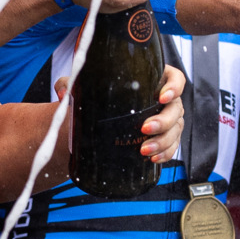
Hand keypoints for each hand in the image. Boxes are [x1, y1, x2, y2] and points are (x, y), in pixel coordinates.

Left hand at [54, 65, 186, 163]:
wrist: (98, 118)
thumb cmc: (98, 96)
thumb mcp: (84, 87)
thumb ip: (71, 83)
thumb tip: (63, 91)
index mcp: (154, 79)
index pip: (175, 78)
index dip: (174, 87)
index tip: (161, 97)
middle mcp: (164, 100)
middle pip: (176, 108)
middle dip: (164, 121)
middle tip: (144, 128)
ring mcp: (167, 120)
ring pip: (176, 130)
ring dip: (164, 142)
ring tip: (144, 151)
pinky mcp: (164, 138)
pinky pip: (172, 146)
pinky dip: (165, 154)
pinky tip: (153, 159)